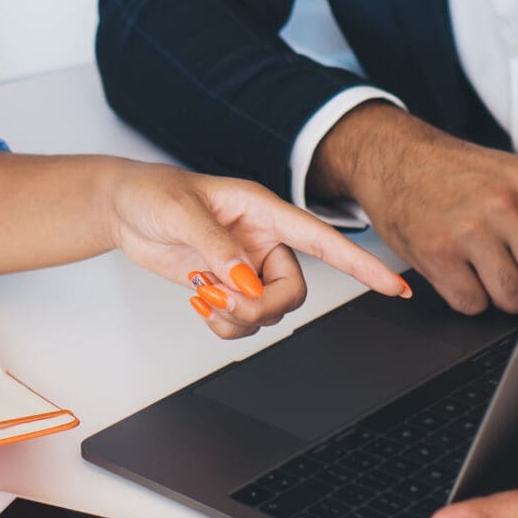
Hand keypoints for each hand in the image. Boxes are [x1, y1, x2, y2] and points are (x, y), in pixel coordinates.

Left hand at [101, 161, 410, 338]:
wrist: (123, 209)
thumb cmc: (152, 193)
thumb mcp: (181, 211)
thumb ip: (217, 246)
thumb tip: (246, 283)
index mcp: (264, 210)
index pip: (324, 239)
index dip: (362, 263)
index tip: (395, 286)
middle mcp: (262, 240)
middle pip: (293, 292)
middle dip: (262, 308)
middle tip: (220, 299)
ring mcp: (246, 265)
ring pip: (271, 312)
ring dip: (238, 317)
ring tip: (203, 295)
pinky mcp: (227, 285)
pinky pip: (245, 322)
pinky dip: (225, 325)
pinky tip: (202, 304)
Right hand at [310, 102, 517, 313]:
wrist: (394, 155)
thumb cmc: (457, 173)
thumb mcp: (515, 178)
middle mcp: (507, 204)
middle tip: (516, 271)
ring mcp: (470, 230)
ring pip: (513, 299)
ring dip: (500, 295)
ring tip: (484, 267)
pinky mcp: (436, 254)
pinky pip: (472, 304)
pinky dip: (466, 296)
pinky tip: (457, 269)